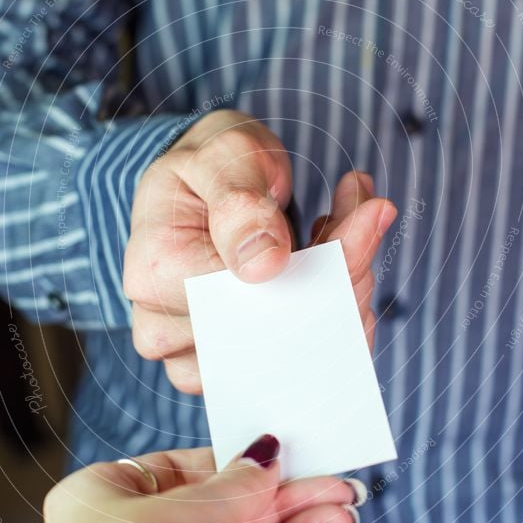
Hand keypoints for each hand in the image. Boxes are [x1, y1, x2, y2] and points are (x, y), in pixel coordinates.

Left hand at [2, 436, 364, 522]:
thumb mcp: (188, 509)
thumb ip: (236, 484)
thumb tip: (264, 457)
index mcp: (109, 502)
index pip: (184, 473)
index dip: (238, 466)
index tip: (281, 458)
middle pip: (223, 520)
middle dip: (283, 505)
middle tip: (332, 488)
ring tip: (340, 518)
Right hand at [124, 110, 395, 392]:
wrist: (199, 182)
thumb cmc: (210, 164)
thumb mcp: (226, 156)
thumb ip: (242, 204)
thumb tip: (265, 265)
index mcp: (156, 270)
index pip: (257, 290)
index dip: (327, 261)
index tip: (366, 216)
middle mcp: (163, 325)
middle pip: (277, 334)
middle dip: (340, 282)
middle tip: (362, 221)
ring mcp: (188, 354)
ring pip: (291, 357)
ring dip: (337, 303)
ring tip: (340, 243)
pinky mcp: (220, 366)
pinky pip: (290, 366)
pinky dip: (328, 322)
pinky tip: (335, 276)